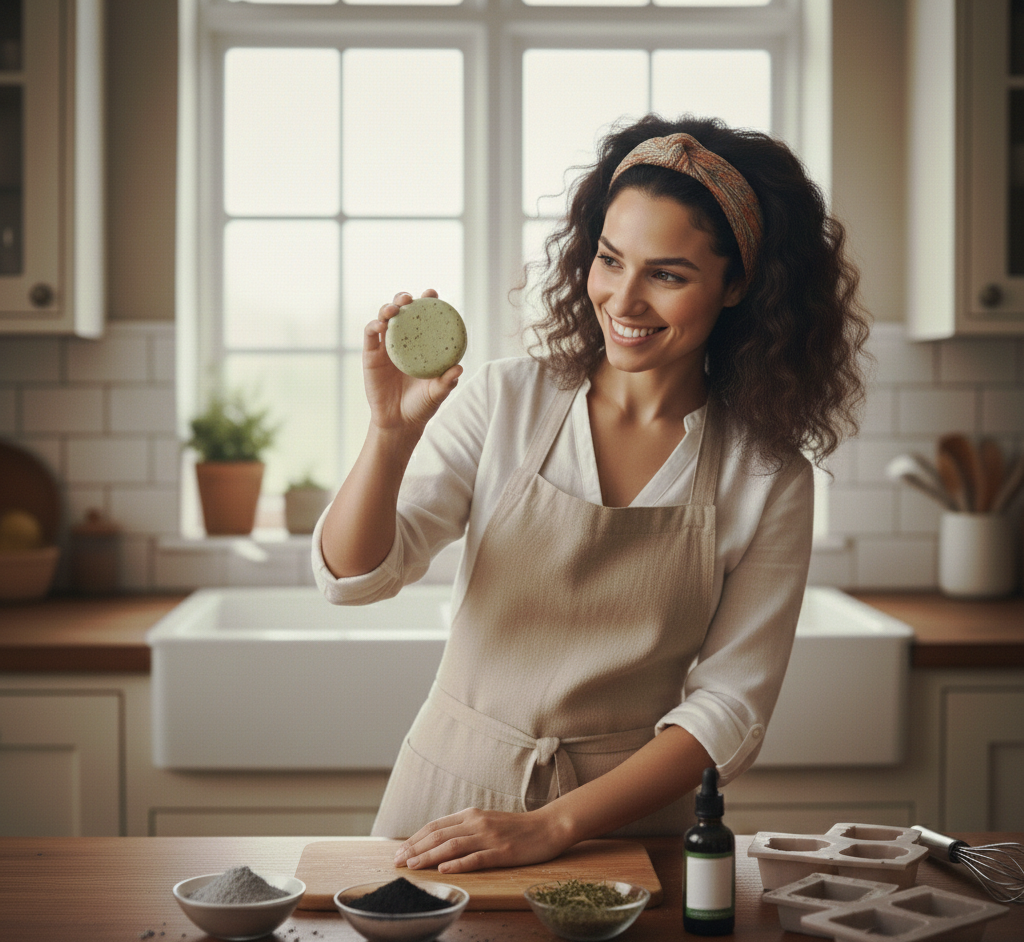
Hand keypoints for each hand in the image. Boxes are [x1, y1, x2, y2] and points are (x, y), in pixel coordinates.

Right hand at [363, 289, 462, 432]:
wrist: (399, 423)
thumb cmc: (422, 406)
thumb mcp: (437, 393)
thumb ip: (447, 381)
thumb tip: (459, 367)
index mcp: (422, 345)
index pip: (424, 318)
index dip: (428, 302)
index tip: (433, 293)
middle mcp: (404, 342)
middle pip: (402, 312)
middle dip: (405, 299)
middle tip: (411, 299)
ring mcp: (386, 347)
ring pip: (385, 318)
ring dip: (388, 307)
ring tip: (395, 307)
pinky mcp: (370, 355)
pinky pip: (370, 335)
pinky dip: (374, 325)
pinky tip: (381, 324)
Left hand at [392, 806, 573, 874]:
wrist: (548, 826)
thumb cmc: (516, 828)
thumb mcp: (487, 822)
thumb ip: (465, 828)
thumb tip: (438, 841)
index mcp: (471, 815)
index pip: (436, 826)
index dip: (415, 838)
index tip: (399, 851)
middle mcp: (477, 823)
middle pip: (439, 835)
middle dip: (415, 849)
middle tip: (396, 861)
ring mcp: (490, 838)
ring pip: (452, 846)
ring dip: (428, 856)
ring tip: (412, 865)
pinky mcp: (503, 853)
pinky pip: (477, 858)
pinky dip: (458, 864)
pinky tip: (444, 869)